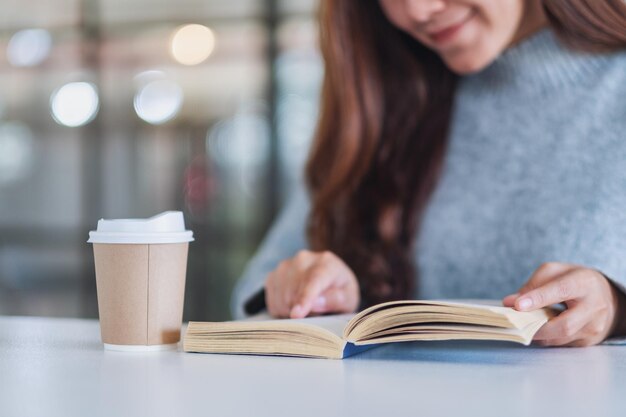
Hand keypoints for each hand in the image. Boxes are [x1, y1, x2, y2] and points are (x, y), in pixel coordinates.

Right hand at [264, 250, 359, 318]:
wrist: (328, 280)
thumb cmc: (340, 291)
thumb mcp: (348, 298)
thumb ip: (336, 300)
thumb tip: (315, 303)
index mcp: (326, 263)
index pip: (313, 280)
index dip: (304, 298)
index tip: (296, 315)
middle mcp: (303, 259)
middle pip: (293, 292)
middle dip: (302, 310)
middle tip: (315, 313)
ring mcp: (286, 265)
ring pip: (280, 297)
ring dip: (291, 310)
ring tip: (305, 309)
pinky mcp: (274, 274)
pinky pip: (271, 300)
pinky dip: (280, 309)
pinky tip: (293, 306)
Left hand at [502, 262, 625, 346]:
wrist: (605, 296)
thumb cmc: (574, 280)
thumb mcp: (555, 272)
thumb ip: (533, 284)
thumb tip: (510, 302)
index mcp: (585, 283)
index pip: (561, 291)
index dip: (538, 299)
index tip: (517, 305)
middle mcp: (595, 308)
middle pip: (564, 325)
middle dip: (536, 327)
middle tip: (514, 323)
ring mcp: (594, 328)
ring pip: (560, 338)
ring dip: (537, 334)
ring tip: (522, 325)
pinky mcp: (589, 341)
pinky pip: (561, 344)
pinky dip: (545, 338)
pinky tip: (537, 329)